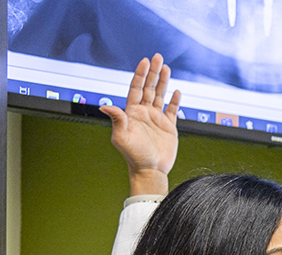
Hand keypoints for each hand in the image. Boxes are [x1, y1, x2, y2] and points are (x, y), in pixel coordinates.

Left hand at [98, 54, 180, 196]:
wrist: (150, 170)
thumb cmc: (133, 155)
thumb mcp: (121, 136)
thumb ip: (116, 119)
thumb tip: (104, 105)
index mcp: (132, 112)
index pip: (136, 88)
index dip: (140, 74)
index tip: (145, 61)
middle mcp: (144, 113)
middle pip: (149, 87)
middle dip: (153, 72)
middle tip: (158, 56)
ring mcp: (156, 119)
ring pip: (160, 95)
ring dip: (163, 81)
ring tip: (166, 67)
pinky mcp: (168, 127)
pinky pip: (171, 110)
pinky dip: (174, 100)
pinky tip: (176, 91)